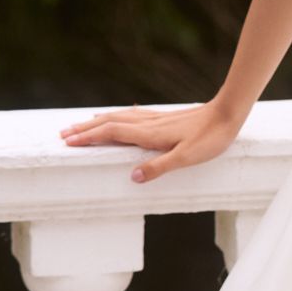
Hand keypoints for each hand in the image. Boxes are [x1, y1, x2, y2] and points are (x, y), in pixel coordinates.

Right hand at [58, 98, 244, 182]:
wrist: (228, 113)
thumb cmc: (211, 138)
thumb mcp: (187, 158)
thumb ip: (160, 167)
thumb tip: (133, 177)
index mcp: (149, 134)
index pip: (111, 134)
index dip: (89, 138)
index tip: (68, 142)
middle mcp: (148, 124)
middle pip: (109, 124)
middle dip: (85, 130)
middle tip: (63, 135)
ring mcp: (155, 119)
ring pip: (119, 117)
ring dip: (98, 122)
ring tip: (81, 125)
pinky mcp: (164, 117)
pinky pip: (132, 115)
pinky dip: (116, 116)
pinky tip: (116, 116)